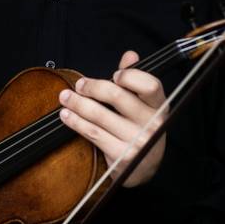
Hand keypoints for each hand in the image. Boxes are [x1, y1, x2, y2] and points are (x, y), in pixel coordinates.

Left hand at [58, 50, 166, 186]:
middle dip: (92, 87)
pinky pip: (93, 133)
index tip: (114, 75)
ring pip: (99, 115)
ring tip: (65, 97)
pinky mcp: (122, 156)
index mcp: (159, 106)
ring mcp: (137, 141)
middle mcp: (151, 123)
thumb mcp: (144, 105)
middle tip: (79, 84)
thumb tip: (130, 55)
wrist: (145, 168)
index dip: (130, 76)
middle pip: (117, 96)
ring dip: (78, 103)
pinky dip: (76, 122)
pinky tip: (67, 116)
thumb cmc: (141, 127)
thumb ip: (134, 79)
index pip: (150, 85)